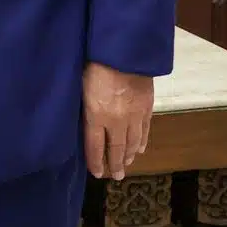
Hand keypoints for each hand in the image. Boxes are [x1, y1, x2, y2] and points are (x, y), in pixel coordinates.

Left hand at [82, 61, 153, 179]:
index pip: (95, 146)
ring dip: (130, 155)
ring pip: (133, 141)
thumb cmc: (94, 62)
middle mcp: (116, 120)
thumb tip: (83, 120)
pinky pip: (145, 129)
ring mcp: (134, 114)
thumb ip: (83, 105)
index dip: (96, 161)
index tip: (97, 173)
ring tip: (127, 163)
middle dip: (115, 164)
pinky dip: (142, 141)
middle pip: (117, 148)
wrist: (124, 50)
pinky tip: (140, 148)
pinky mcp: (147, 105)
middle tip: (116, 176)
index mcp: (96, 115)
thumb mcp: (79, 84)